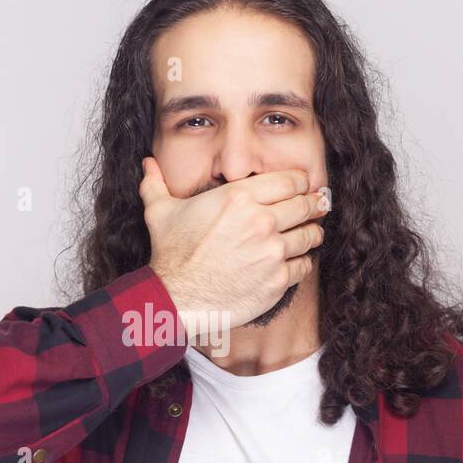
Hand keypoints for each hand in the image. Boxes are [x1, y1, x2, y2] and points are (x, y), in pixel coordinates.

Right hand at [140, 156, 327, 335]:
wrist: (176, 298)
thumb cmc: (171, 254)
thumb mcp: (160, 212)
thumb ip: (156, 183)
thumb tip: (147, 163)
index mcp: (239, 197)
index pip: (292, 179)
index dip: (300, 182)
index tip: (300, 187)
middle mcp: (261, 221)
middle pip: (306, 205)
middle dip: (312, 205)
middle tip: (315, 207)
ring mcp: (272, 252)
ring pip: (311, 235)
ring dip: (310, 233)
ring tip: (307, 234)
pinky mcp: (277, 280)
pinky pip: (304, 266)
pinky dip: (302, 263)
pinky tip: (293, 262)